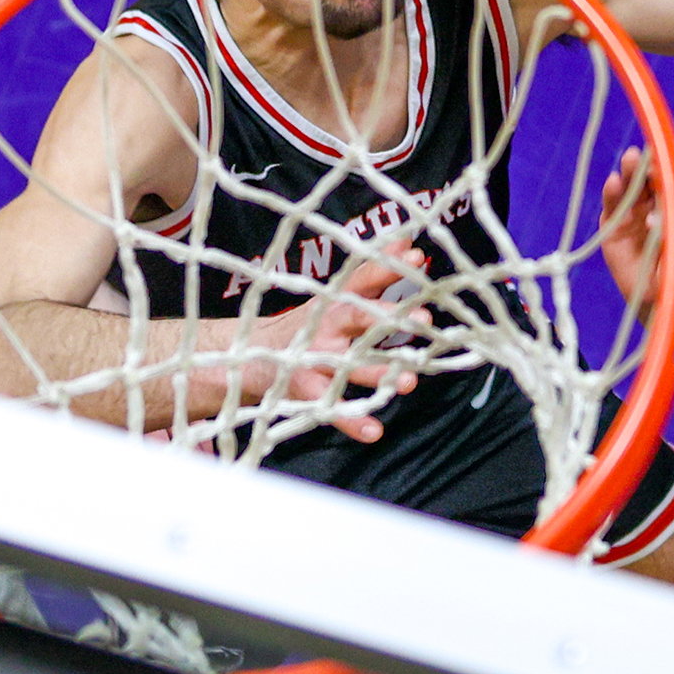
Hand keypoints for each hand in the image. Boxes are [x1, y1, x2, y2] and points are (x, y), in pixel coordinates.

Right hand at [239, 243, 420, 442]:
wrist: (247, 355)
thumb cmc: (308, 324)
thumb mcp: (335, 295)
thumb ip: (373, 272)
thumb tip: (409, 242)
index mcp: (334, 299)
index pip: (363, 277)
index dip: (389, 266)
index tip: (416, 257)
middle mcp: (325, 324)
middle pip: (357, 317)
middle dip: (390, 318)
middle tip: (425, 320)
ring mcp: (313, 357)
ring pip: (347, 365)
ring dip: (378, 373)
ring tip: (408, 383)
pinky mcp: (303, 390)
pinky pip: (330, 407)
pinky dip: (352, 420)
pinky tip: (374, 431)